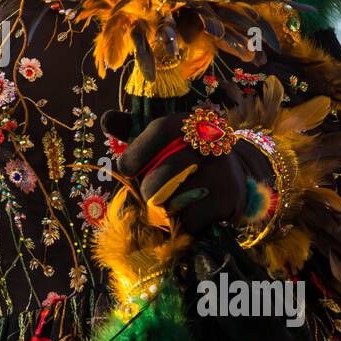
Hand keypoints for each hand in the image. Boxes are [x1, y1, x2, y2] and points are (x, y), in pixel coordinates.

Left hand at [102, 106, 273, 233]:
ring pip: (175, 201)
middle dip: (149, 190)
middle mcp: (210, 142)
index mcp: (190, 123)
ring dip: (167, 208)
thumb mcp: (161, 140)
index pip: (161, 129)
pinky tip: (193, 210)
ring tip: (175, 199)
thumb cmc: (184, 156)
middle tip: (150, 194)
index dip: (138, 150)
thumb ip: (132, 130)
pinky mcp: (229, 197)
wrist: (234, 175)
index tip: (125, 168)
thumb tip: (106, 119)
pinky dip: (185, 221)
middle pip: (164, 174)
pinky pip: (191, 219)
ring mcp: (222, 170)